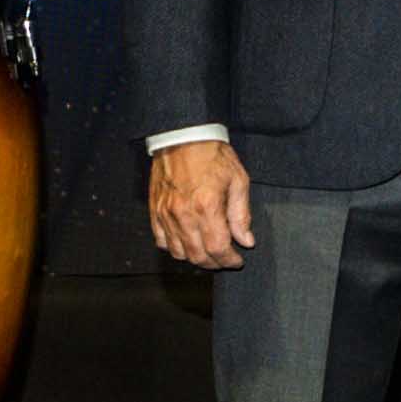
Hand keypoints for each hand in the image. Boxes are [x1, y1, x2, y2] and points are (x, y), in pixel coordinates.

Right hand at [147, 138, 255, 269]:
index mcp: (207, 207)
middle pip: (197, 255)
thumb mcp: (238, 181)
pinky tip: (187, 244)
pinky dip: (174, 248)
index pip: (218, 248)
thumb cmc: (214, 157)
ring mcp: (165, 214)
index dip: (229, 260)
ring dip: (195, 258)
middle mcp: (183, 214)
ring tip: (208, 254)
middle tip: (225, 260)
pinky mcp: (154, 210)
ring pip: (178, 252)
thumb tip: (246, 241)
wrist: (183, 138)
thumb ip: (241, 215)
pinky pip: (161, 240)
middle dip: (214, 263)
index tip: (237, 260)